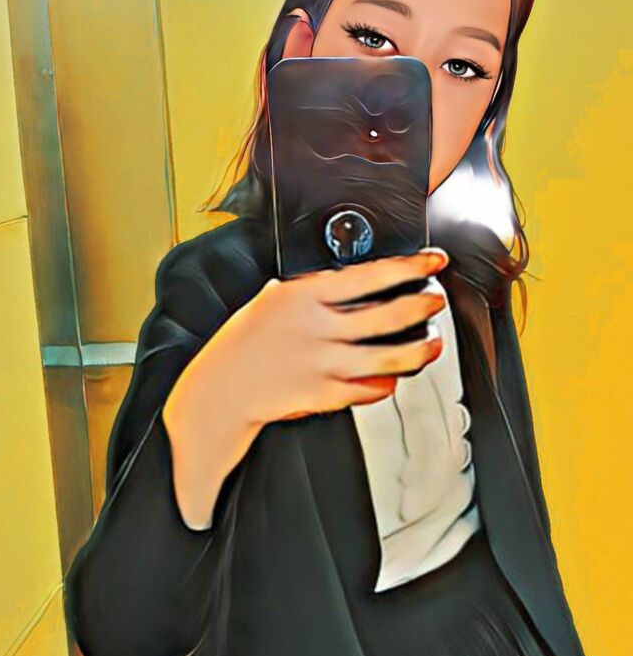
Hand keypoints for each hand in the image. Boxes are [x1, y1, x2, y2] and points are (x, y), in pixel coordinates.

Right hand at [190, 247, 448, 425]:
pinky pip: (371, 389)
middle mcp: (319, 328)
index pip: (371, 274)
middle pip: (391, 314)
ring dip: (420, 350)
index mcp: (304, 295)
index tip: (432, 261)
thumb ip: (303, 291)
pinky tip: (392, 377)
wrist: (219, 391)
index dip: (409, 267)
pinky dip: (387, 383)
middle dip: (424, 306)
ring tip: (432, 344)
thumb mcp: (268, 301)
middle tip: (436, 300)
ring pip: (392, 357)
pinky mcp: (326, 395)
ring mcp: (324, 363)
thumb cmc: (240, 344)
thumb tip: (337, 281)